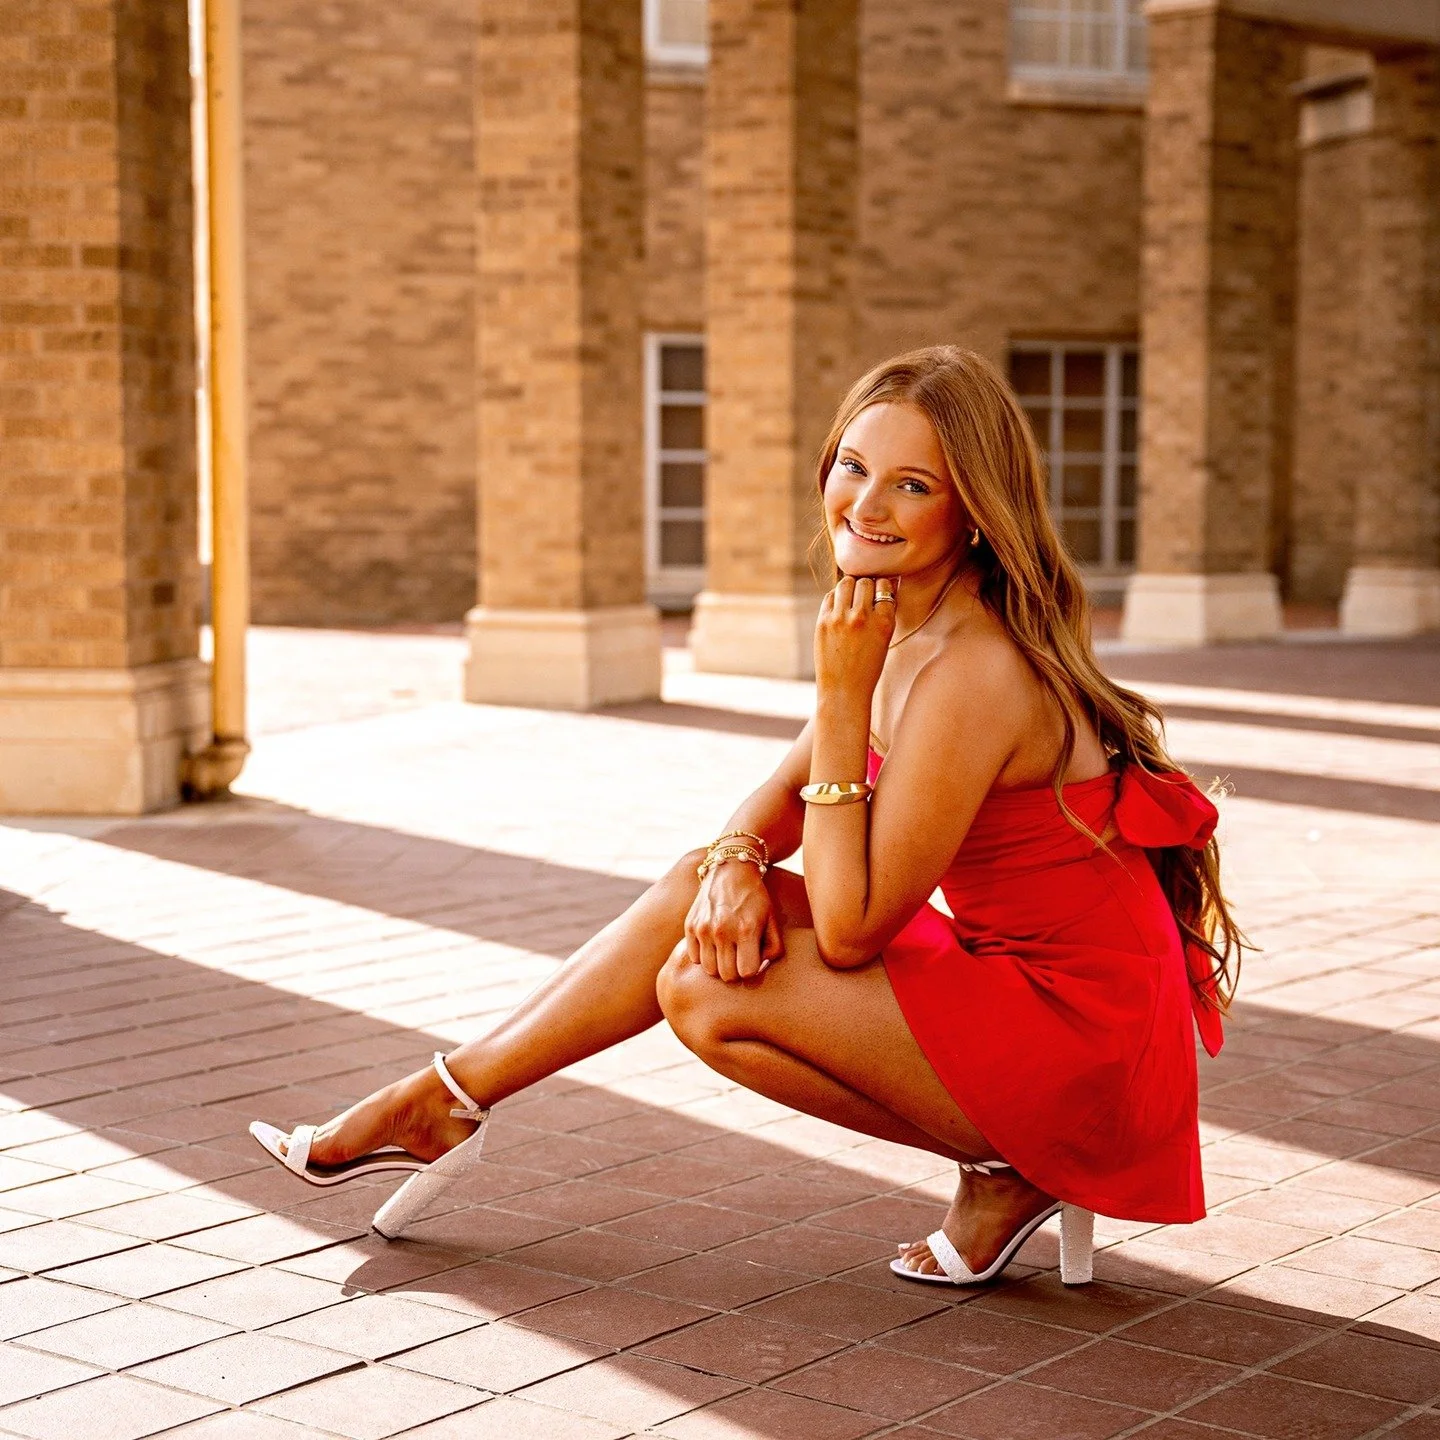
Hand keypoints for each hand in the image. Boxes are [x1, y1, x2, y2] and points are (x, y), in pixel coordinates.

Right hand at [685, 860, 783, 982]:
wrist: (730, 870)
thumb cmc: (755, 898)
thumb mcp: (772, 920)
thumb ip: (773, 948)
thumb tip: (760, 969)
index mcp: (746, 930)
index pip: (746, 972)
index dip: (751, 969)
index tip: (752, 958)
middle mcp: (722, 931)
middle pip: (726, 975)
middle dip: (735, 970)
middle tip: (739, 957)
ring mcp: (703, 928)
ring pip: (709, 969)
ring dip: (718, 965)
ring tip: (726, 951)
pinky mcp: (690, 925)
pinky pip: (694, 958)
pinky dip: (703, 956)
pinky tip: (712, 944)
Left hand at [815, 575, 896, 698]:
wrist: (844, 690)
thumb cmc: (868, 667)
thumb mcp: (885, 640)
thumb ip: (883, 614)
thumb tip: (881, 585)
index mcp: (884, 623)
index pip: (884, 586)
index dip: (881, 588)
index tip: (878, 594)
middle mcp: (862, 617)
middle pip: (864, 582)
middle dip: (865, 586)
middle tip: (863, 595)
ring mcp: (840, 619)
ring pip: (846, 583)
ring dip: (850, 586)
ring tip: (851, 597)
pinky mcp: (823, 622)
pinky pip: (830, 596)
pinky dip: (835, 598)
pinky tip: (838, 607)